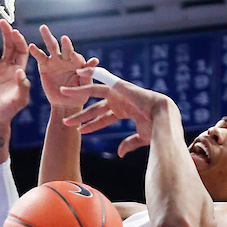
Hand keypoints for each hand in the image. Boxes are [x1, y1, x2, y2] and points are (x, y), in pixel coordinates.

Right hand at [0, 16, 30, 124]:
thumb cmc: (9, 111)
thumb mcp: (19, 100)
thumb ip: (22, 87)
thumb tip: (21, 72)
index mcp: (17, 70)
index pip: (20, 51)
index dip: (18, 41)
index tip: (15, 32)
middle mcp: (5, 66)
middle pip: (7, 45)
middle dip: (6, 32)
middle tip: (2, 21)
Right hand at [29, 25, 97, 110]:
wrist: (65, 105)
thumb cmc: (78, 96)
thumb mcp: (85, 87)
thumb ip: (88, 73)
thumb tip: (95, 60)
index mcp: (78, 63)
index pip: (77, 58)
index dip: (76, 57)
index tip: (74, 56)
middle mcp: (67, 59)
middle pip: (65, 48)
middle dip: (65, 43)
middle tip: (65, 39)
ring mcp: (55, 61)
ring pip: (52, 47)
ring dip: (48, 37)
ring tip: (43, 28)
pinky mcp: (44, 65)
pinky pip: (40, 56)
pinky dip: (36, 51)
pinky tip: (32, 46)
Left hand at [61, 72, 176, 156]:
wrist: (164, 119)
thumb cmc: (156, 130)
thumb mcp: (140, 139)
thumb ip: (128, 144)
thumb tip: (119, 153)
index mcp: (124, 112)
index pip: (103, 119)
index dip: (91, 125)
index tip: (80, 131)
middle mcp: (119, 101)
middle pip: (95, 108)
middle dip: (80, 114)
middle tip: (66, 120)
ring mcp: (118, 93)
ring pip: (93, 93)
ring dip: (78, 93)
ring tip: (62, 93)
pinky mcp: (119, 85)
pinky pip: (101, 77)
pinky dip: (91, 73)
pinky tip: (79, 72)